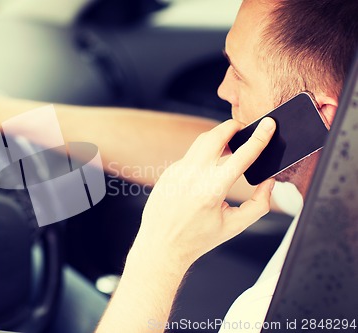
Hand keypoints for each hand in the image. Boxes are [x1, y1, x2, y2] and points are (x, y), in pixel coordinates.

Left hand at [131, 118, 276, 272]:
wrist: (161, 244)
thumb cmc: (198, 238)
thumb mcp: (234, 226)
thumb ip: (259, 204)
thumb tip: (269, 181)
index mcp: (212, 190)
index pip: (241, 156)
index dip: (259, 138)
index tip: (268, 124)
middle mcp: (192, 176)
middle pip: (216, 135)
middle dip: (233, 127)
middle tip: (245, 129)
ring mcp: (178, 171)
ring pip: (202, 142)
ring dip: (219, 138)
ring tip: (232, 145)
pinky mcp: (169, 172)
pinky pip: (191, 156)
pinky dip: (204, 156)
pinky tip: (209, 168)